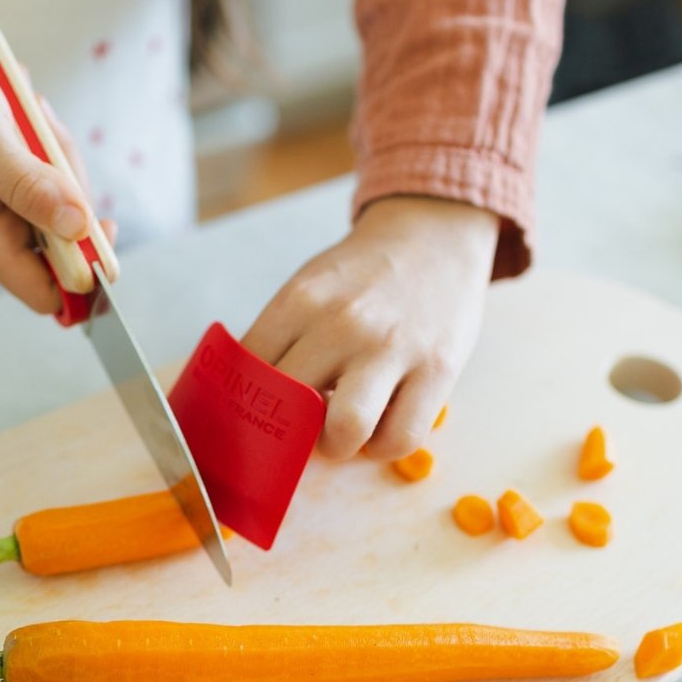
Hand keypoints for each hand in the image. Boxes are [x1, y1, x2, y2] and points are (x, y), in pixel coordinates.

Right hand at [0, 0, 97, 313]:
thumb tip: (77, 225)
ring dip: (53, 151)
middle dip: (67, 183)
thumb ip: (26, 184)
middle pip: (68, 237)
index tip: (100, 218)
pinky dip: (42, 141)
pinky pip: (47, 173)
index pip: (49, 293)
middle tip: (34, 128)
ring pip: (62, 198)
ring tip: (17, 111)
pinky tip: (15, 113)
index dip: (86, 269)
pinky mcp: (2, 187)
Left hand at [243, 196, 498, 460]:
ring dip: (336, 445)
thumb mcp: (309, 288)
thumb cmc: (363, 275)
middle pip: (289, 407)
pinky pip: (399, 438)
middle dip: (288, 430)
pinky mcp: (437, 370)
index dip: (246, 404)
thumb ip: (278, 338)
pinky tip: (378, 428)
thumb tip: (244, 401)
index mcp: (300, 301)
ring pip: (345, 431)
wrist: (433, 235)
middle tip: (297, 427)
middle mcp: (342, 323)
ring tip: (338, 432)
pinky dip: (382, 446)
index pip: (250, 372)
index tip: (253, 416)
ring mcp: (391, 348)